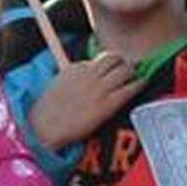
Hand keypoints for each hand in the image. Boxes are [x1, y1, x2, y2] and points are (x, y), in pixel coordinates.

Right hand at [28, 54, 151, 153]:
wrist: (45, 127)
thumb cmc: (47, 111)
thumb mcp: (57, 85)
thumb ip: (72, 77)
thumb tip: (84, 76)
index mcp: (76, 68)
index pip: (98, 58)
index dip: (107, 65)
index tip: (110, 70)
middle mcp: (89, 74)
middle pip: (115, 58)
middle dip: (123, 63)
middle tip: (127, 69)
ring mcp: (100, 88)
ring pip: (125, 69)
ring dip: (132, 71)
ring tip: (135, 76)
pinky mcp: (108, 103)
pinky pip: (131, 88)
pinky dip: (139, 84)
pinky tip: (142, 84)